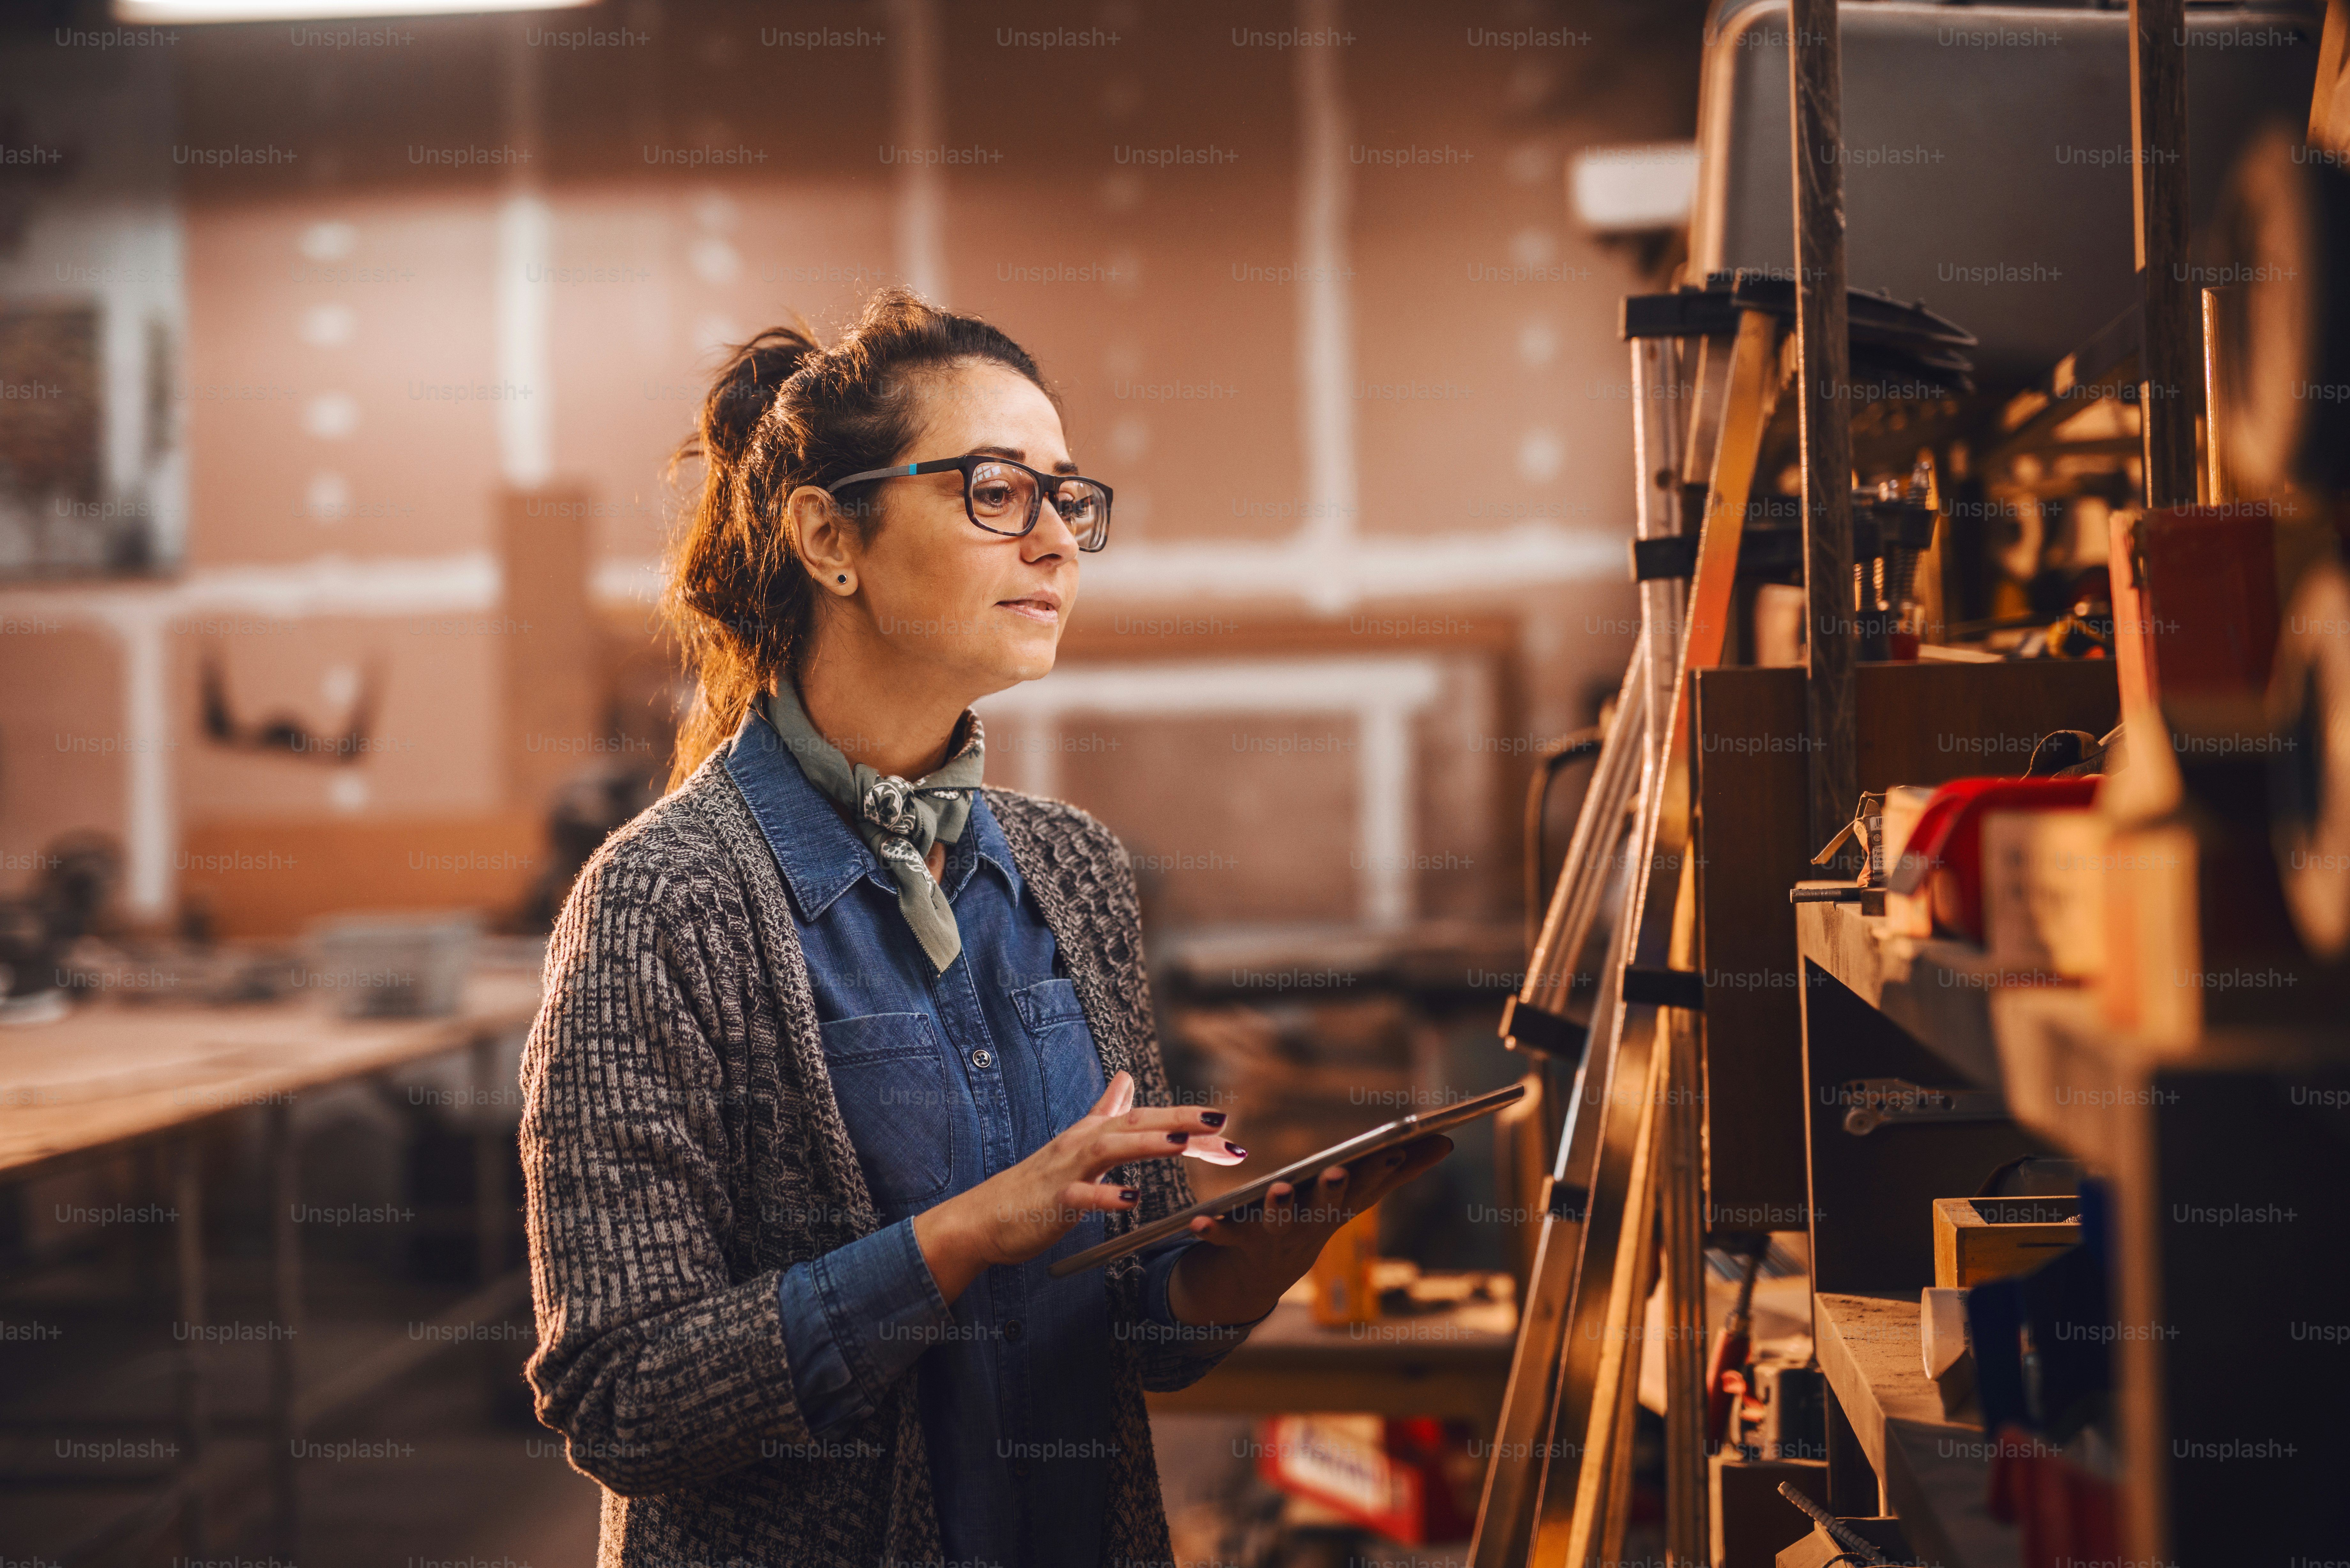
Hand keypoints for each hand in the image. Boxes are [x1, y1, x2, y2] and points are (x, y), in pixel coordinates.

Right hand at [910, 1069, 1237, 1303]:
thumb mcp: (1075, 1143)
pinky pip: (1081, 1198)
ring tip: (1183, 1142)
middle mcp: (1082, 1144)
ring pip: (1111, 1149)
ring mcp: (1066, 1171)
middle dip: (1182, 1121)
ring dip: (1148, 1144)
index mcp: (1093, 1133)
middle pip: (1137, 1124)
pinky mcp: (1053, 1202)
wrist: (985, 1217)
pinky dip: (1105, 1197)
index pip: (1148, 1119)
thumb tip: (1125, 1078)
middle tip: (1222, 1122)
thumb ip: (1103, 1112)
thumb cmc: (1034, 1185)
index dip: (1188, 1120)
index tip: (1227, 1125)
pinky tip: (1131, 1199)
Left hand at [1165, 1133, 1453, 1326]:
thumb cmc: (1312, 1221)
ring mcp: (1274, 1239)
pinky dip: (1213, 1230)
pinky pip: (1225, 1238)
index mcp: (1337, 1208)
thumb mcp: (1355, 1196)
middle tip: (1337, 1171)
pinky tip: (1198, 1222)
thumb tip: (1445, 1141)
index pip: (1362, 1188)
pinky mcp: (1238, 1244)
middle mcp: (1309, 1226)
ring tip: (1277, 1190)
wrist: (1254, 1280)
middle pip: (1324, 1208)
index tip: (1390, 1151)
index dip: (1376, 1171)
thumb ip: (1399, 1169)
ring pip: (1278, 1224)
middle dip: (1332, 1191)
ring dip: (1279, 1208)